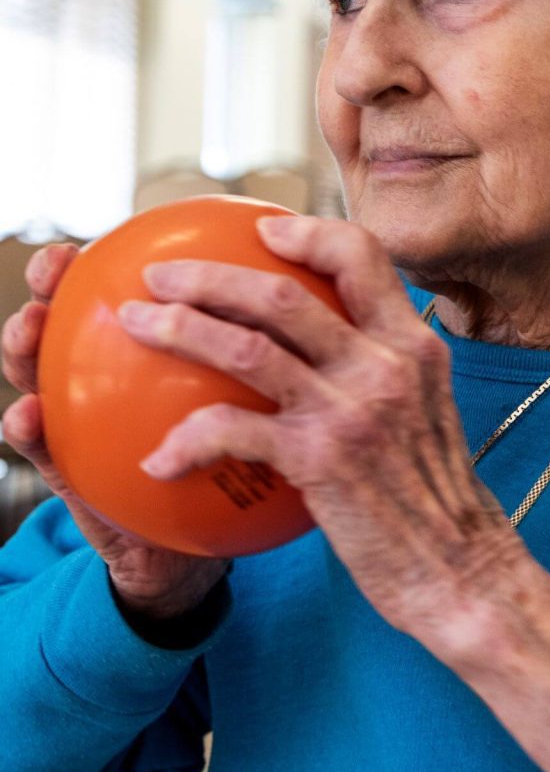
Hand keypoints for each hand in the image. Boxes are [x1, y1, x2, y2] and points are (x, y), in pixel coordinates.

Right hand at [1, 244, 227, 619]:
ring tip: (26, 329)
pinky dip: (28, 430)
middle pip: (71, 318)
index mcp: (151, 346)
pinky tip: (27, 417)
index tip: (97, 236)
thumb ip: (262, 346)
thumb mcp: (257, 397)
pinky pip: (45, 449)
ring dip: (24, 347)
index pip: (120, 292)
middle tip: (52, 267)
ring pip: (40, 372)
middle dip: (51, 285)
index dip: (100, 260)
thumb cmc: (234, 455)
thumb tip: (299, 280)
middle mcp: (110, 374)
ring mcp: (84, 422)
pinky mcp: (71, 473)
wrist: (207, 536)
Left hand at [119, 214, 522, 644]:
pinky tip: (157, 461)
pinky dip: (186, 440)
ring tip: (136, 323)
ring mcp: (354, 408)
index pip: (362, 255)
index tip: (263, 230)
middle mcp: (386, 362)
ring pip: (248, 346)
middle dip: (210, 273)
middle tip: (161, 273)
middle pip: (283, 292)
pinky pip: (233, 430)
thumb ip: (382, 370)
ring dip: (179, 329)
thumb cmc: (435, 498)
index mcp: (412, 343)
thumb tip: (324, 350)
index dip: (307, 231)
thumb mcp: (426, 411)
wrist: (462, 572)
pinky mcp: (323, 458)